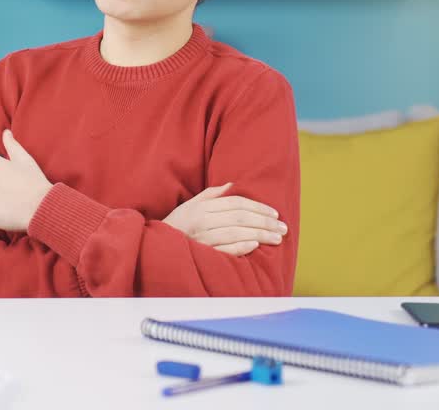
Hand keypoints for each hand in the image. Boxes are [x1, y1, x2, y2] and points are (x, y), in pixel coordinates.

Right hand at [163, 183, 287, 256]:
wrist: (156, 248)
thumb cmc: (177, 225)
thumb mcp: (191, 205)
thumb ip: (212, 194)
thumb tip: (233, 185)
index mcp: (202, 207)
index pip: (236, 203)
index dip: (258, 207)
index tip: (275, 213)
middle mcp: (202, 221)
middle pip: (240, 217)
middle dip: (264, 222)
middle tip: (283, 228)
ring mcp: (201, 238)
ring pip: (236, 233)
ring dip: (260, 235)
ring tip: (277, 238)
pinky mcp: (202, 254)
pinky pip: (225, 250)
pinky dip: (241, 247)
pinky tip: (256, 246)